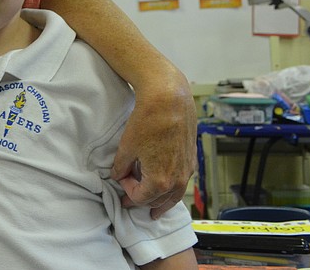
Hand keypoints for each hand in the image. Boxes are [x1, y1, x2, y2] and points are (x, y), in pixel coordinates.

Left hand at [111, 73, 196, 218]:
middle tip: (131, 200)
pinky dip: (172, 188)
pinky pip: (181, 182)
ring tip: (155, 209)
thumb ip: (121, 166)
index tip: (120, 178)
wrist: (169, 100)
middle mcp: (177, 180)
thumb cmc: (147, 122)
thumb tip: (117, 175)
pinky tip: (166, 185)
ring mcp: (186, 170)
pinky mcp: (191, 159)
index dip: (127, 191)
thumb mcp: (127, 147)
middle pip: (158, 201)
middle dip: (143, 201)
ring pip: (174, 195)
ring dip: (162, 201)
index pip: (140, 198)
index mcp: (159, 181)